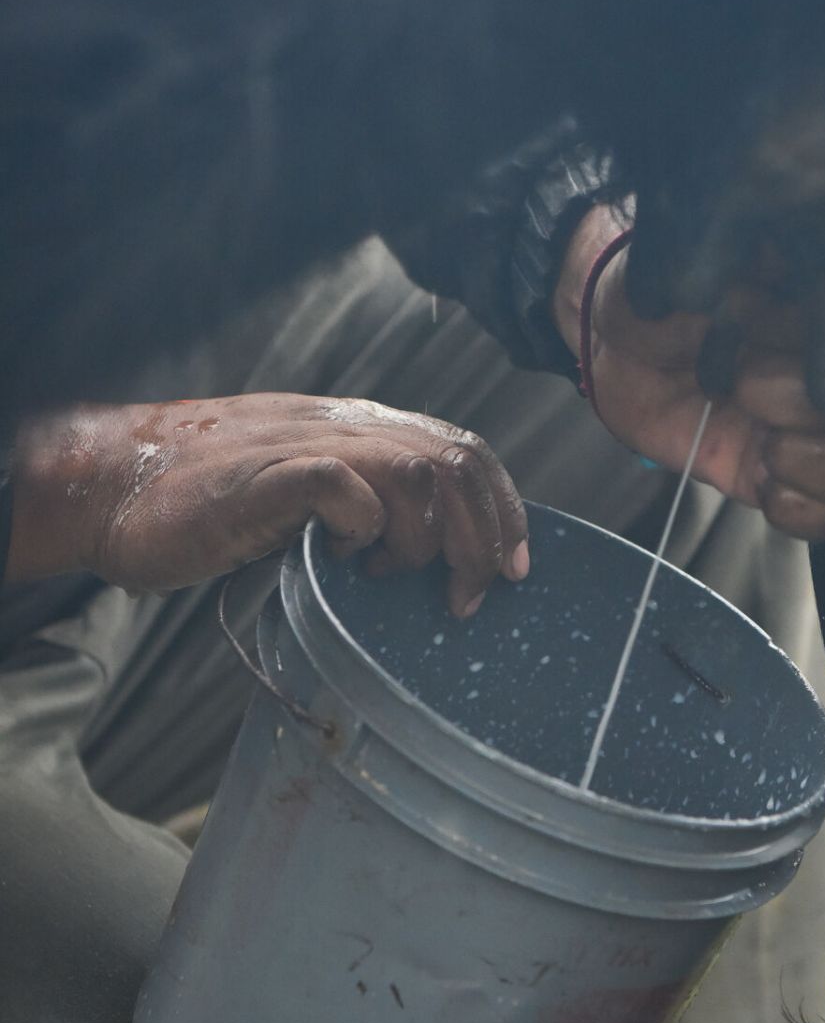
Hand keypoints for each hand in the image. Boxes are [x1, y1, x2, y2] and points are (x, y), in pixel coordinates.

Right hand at [7, 394, 528, 614]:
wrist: (111, 485)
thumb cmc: (204, 502)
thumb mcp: (302, 491)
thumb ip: (362, 501)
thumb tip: (428, 557)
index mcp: (358, 428)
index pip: (462, 448)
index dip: (504, 507)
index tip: (515, 567)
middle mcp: (343, 427)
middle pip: (456, 461)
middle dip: (483, 536)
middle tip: (470, 595)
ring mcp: (305, 446)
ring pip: (416, 472)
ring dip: (424, 540)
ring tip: (393, 578)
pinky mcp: (267, 476)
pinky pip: (345, 488)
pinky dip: (362, 529)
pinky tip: (343, 560)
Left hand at [554, 206, 824, 539]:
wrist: (612, 345)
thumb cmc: (657, 294)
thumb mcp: (685, 265)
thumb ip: (737, 278)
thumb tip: (764, 290)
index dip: (797, 342)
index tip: (739, 324)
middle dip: (795, 405)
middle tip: (736, 388)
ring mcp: (818, 428)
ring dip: (818, 468)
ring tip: (762, 450)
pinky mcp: (787, 476)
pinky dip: (811, 514)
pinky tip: (764, 488)